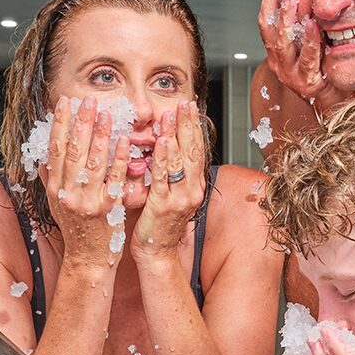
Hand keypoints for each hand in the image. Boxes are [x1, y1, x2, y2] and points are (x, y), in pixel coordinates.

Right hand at [40, 95, 130, 269]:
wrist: (87, 259)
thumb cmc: (75, 229)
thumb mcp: (56, 202)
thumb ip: (51, 177)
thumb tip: (43, 151)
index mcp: (54, 188)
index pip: (54, 149)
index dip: (59, 124)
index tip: (63, 103)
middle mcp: (68, 193)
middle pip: (73, 151)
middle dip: (80, 122)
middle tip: (87, 99)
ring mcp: (88, 201)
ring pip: (93, 162)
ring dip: (100, 135)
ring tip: (106, 113)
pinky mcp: (109, 208)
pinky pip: (115, 179)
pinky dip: (120, 159)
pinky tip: (125, 142)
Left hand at [133, 100, 206, 260]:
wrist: (157, 252)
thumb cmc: (160, 224)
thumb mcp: (172, 195)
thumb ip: (172, 173)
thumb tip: (169, 148)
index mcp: (195, 186)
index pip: (197, 150)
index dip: (194, 127)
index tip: (190, 106)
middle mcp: (192, 190)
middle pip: (193, 151)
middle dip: (189, 125)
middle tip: (185, 103)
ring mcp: (180, 198)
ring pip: (180, 161)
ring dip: (177, 136)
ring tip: (173, 115)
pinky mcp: (163, 206)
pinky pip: (164, 178)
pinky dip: (165, 159)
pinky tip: (164, 142)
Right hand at [256, 0, 342, 113]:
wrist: (338, 105)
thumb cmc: (327, 71)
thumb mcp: (314, 43)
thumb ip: (308, 21)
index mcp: (278, 49)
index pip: (266, 16)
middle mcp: (278, 60)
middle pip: (267, 27)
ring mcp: (290, 73)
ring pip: (281, 44)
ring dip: (285, 19)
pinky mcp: (306, 84)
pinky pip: (306, 60)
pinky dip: (309, 42)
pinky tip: (314, 27)